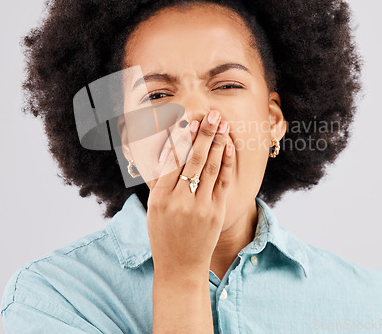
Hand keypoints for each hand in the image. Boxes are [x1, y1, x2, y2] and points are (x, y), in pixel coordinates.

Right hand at [146, 109, 234, 278]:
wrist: (180, 266)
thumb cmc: (163, 234)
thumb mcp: (153, 208)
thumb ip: (159, 180)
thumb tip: (168, 150)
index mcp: (159, 198)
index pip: (171, 160)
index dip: (181, 139)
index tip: (187, 120)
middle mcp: (179, 201)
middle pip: (193, 159)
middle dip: (203, 133)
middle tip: (210, 114)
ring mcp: (200, 207)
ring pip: (210, 167)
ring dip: (217, 142)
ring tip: (221, 124)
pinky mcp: (216, 212)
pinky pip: (223, 182)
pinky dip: (226, 163)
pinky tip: (228, 147)